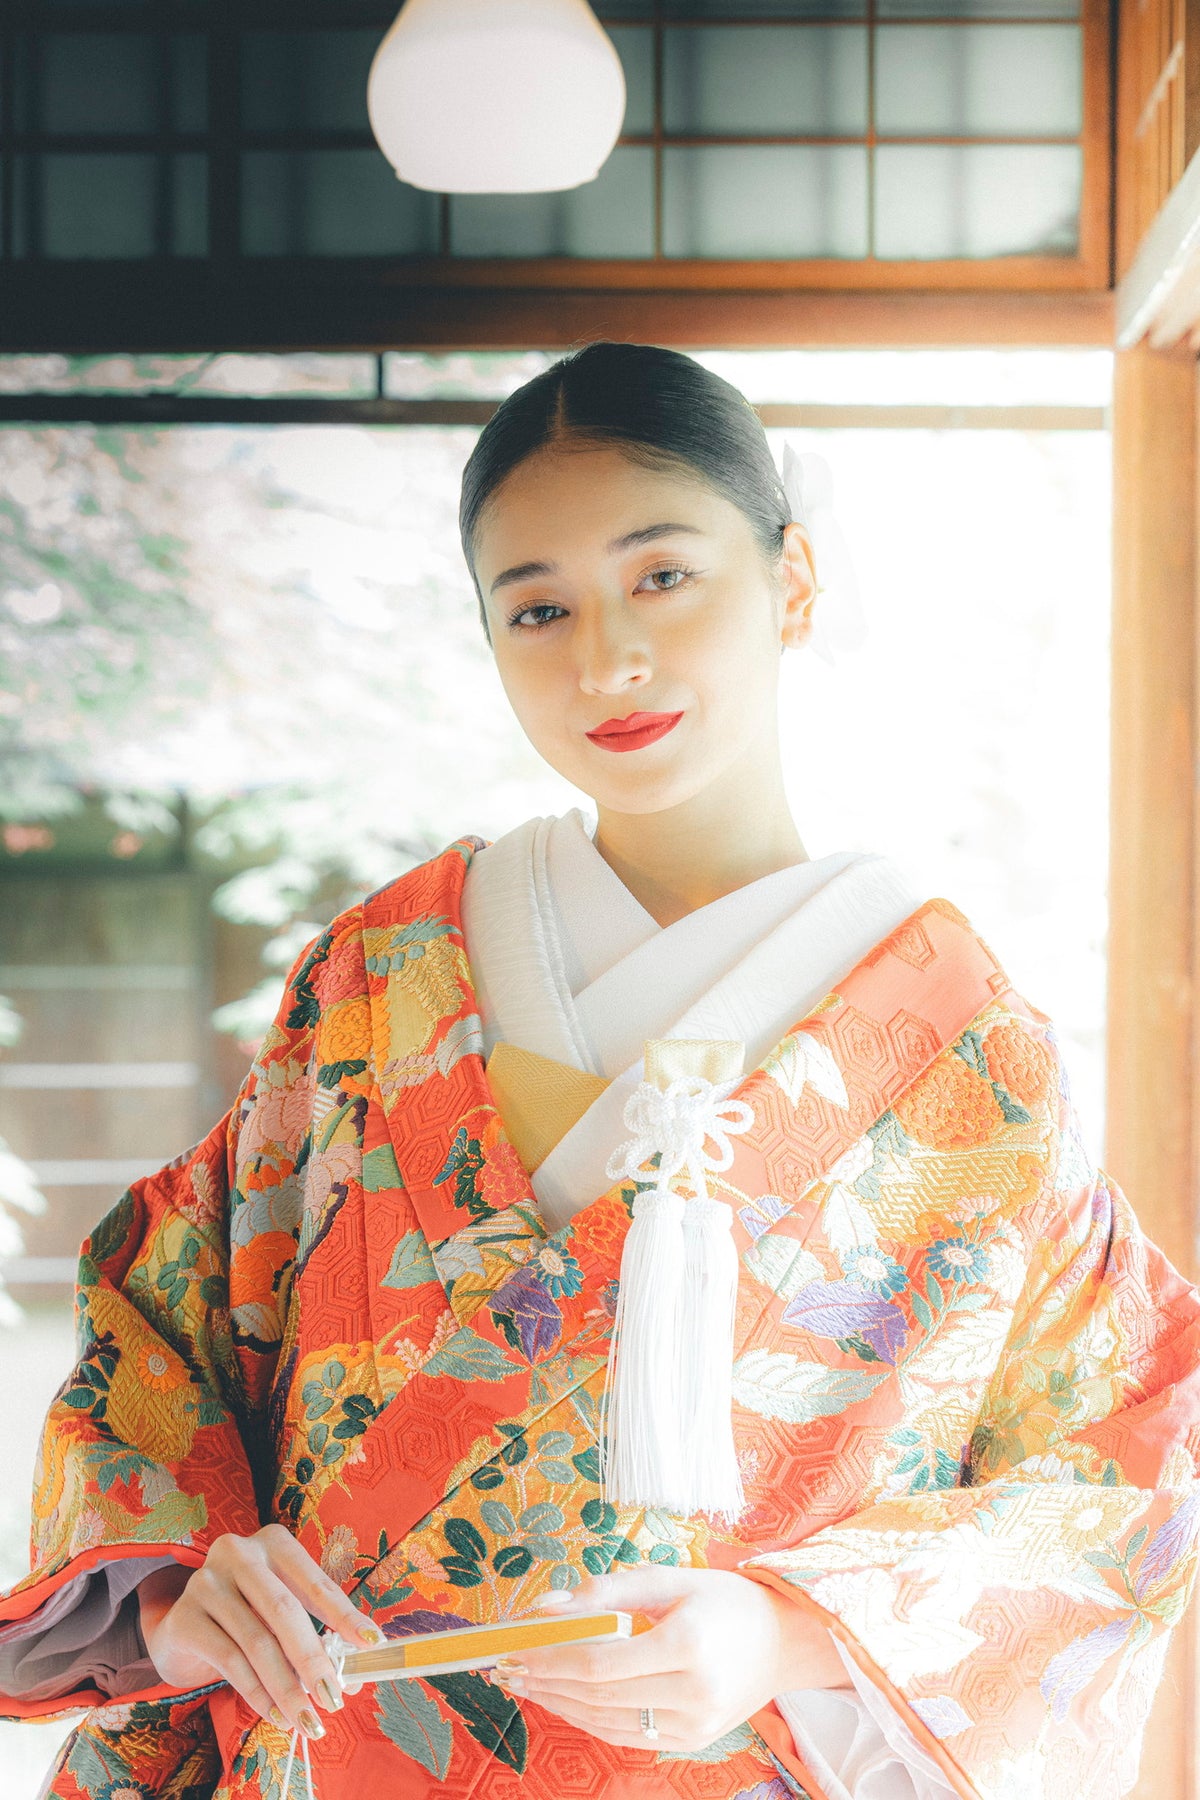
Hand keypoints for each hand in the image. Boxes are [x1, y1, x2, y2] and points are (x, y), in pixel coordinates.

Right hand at [137, 1524, 381, 1738]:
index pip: (316, 1582)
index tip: (371, 1643)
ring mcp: (205, 1583)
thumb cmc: (247, 1615)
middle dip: (314, 1661)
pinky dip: (258, 1694)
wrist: (183, 1627)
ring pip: (257, 1643)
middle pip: (285, 1612)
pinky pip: (229, 1662)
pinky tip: (276, 1715)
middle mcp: (238, 1553)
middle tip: (335, 1699)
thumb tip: (353, 1676)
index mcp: (274, 1543)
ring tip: (307, 1720)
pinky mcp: (183, 1618)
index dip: (345, 1615)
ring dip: (287, 1689)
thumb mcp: (281, 1611)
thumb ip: (315, 1631)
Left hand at [492, 1566, 850, 1754]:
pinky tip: (565, 1700)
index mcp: (688, 1645)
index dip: (551, 1661)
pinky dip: (590, 1718)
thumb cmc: (724, 1601)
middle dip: (546, 1683)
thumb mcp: (669, 1579)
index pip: (600, 1664)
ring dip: (560, 1705)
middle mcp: (693, 1693)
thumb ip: (607, 1591)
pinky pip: (628, 1734)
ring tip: (526, 1685)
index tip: (516, 1649)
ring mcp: (694, 1726)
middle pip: (598, 1697)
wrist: (783, 1643)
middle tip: (507, 1668)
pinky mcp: (692, 1743)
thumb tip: (547, 1607)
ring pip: (608, 1723)